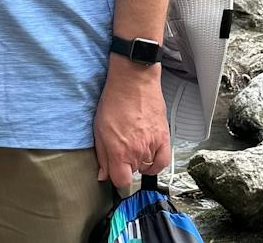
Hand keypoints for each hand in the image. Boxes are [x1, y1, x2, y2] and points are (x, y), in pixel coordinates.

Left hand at [93, 59, 168, 186]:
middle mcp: (137, 152)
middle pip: (133, 172)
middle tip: (122, 147)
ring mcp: (152, 145)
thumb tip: (104, 174)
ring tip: (134, 144)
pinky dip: (157, 163)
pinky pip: (163, 161)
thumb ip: (102, 155)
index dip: (116, 177)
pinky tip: (150, 157)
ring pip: (146, 166)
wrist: (133, 81)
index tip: (115, 170)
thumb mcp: (99, 129)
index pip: (121, 181)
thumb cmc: (115, 100)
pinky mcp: (164, 137)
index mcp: (119, 151)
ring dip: (140, 160)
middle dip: (126, 164)